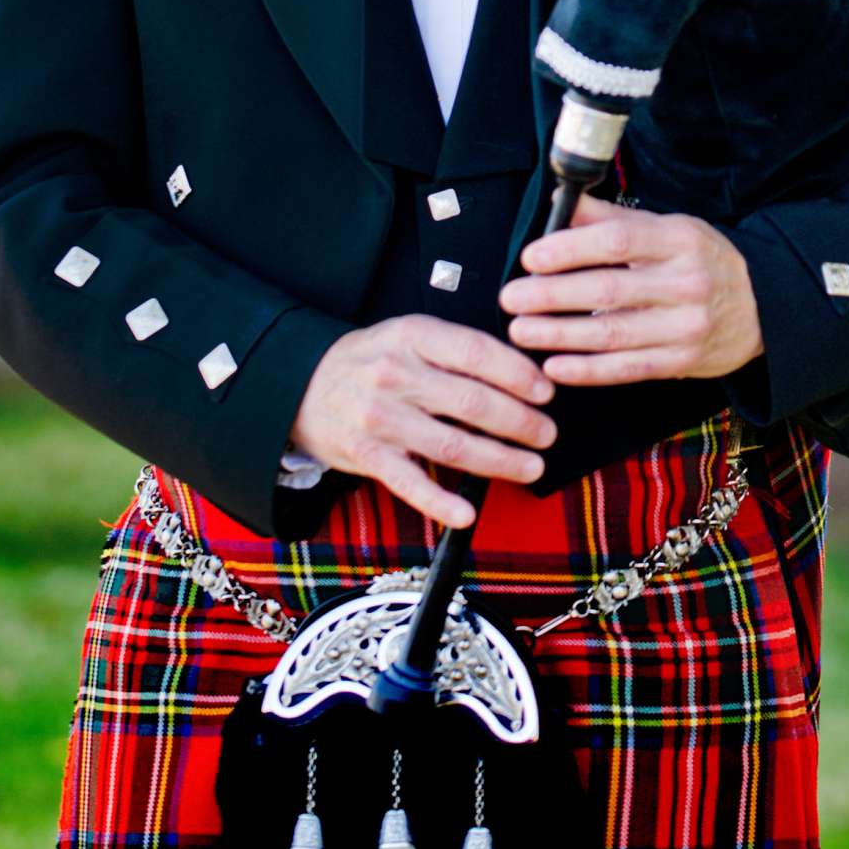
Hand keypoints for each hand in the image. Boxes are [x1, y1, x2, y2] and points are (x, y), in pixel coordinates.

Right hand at [289, 315, 557, 528]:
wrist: (301, 385)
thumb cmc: (371, 360)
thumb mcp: (409, 336)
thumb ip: (457, 350)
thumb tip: (523, 373)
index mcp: (412, 335)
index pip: (476, 353)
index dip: (518, 374)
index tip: (546, 392)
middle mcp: (395, 374)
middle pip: (471, 402)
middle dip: (520, 422)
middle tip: (546, 433)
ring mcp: (379, 416)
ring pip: (451, 445)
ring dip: (498, 460)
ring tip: (530, 466)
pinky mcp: (366, 454)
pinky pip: (409, 483)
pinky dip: (440, 503)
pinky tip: (468, 513)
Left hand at [498, 194, 763, 386]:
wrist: (763, 307)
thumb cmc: (700, 260)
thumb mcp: (668, 228)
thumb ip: (613, 218)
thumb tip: (559, 204)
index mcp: (680, 239)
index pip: (618, 240)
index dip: (570, 249)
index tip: (531, 257)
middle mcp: (686, 283)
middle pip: (609, 290)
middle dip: (552, 295)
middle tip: (511, 298)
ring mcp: (686, 327)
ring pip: (612, 334)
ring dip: (559, 335)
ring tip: (521, 331)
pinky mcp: (682, 362)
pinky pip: (627, 369)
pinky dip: (587, 371)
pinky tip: (554, 366)